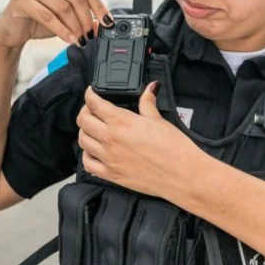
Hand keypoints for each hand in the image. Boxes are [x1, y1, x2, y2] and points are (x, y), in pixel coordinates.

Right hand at [0, 0, 113, 47]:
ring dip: (75, 26)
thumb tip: (102, 25)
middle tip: (90, 35)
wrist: (11, 31)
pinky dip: (62, 30)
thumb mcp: (64, 19)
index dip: (99, 5)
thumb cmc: (38, 21)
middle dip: (86, 19)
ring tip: (80, 39)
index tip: (107, 22)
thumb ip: (82, 18)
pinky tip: (69, 39)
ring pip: (63, 7)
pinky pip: (47, 16)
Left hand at [76, 83, 201, 198]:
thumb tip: (150, 88)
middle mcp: (110, 139)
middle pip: (83, 121)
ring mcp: (108, 158)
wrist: (182, 175)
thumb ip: (148, 103)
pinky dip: (87, 155)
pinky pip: (88, 164)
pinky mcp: (111, 175)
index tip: (92, 93)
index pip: (94, 103)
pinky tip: (94, 151)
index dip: (90, 95)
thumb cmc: (174, 148)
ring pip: (82, 141)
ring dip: (85, 132)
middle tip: (92, 110)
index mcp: (122, 121)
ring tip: (93, 129)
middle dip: (85, 111)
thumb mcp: (159, 120)